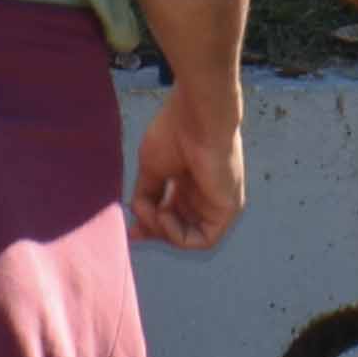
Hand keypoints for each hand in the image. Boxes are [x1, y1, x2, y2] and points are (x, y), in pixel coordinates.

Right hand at [129, 85, 247, 251]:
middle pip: (178, 227)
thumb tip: (137, 213)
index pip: (170, 212)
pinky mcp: (228, 210)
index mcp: (188, 180)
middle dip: (153, 232)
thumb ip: (146, 194)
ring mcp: (216, 202)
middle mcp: (203, 194)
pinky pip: (203, 239)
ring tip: (152, 211)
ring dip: (163, 231)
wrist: (197, 118)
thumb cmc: (174, 133)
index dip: (149, 223)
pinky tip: (164, 214)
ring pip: (187, 235)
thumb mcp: (152, 168)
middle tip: (135, 230)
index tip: (130, 230)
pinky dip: (178, 235)